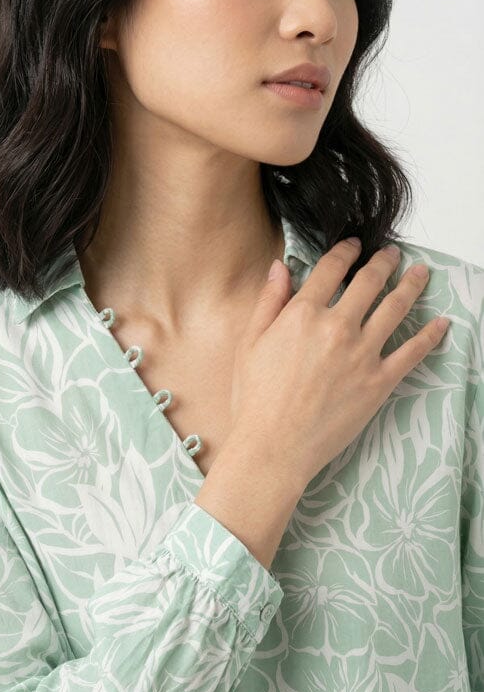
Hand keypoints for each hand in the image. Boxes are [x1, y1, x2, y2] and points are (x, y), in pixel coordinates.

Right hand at [228, 238, 446, 486]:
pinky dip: (430, 335)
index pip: (331, 269)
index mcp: (303, 313)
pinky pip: (412, 352)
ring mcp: (362, 354)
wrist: (273, 446)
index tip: (355, 245)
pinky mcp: (379, 382)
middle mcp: (337, 327)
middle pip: (369, 282)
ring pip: (395, 309)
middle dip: (384, 262)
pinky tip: (441, 323)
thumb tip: (280, 267)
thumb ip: (270, 300)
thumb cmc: (255, 398)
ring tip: (420, 273)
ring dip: (411, 286)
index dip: (345, 251)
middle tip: (393, 254)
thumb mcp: (251, 342)